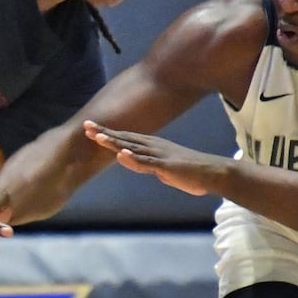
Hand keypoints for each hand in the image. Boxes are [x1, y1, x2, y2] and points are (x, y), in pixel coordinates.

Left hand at [84, 120, 213, 194]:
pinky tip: (122, 155)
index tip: (90, 128)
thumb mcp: (159, 168)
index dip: (107, 133)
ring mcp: (159, 155)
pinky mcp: (166, 166)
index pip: (124, 138)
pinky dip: (134, 159)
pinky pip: (147, 163)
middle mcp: (153, 146)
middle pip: (124, 139)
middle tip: (86, 125)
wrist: (211, 173)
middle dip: (105, 133)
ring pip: (133, 148)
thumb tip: (126, 159)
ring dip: (115, 142)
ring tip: (98, 137)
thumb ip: (142, 164)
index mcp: (151, 145)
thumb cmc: (186, 171)